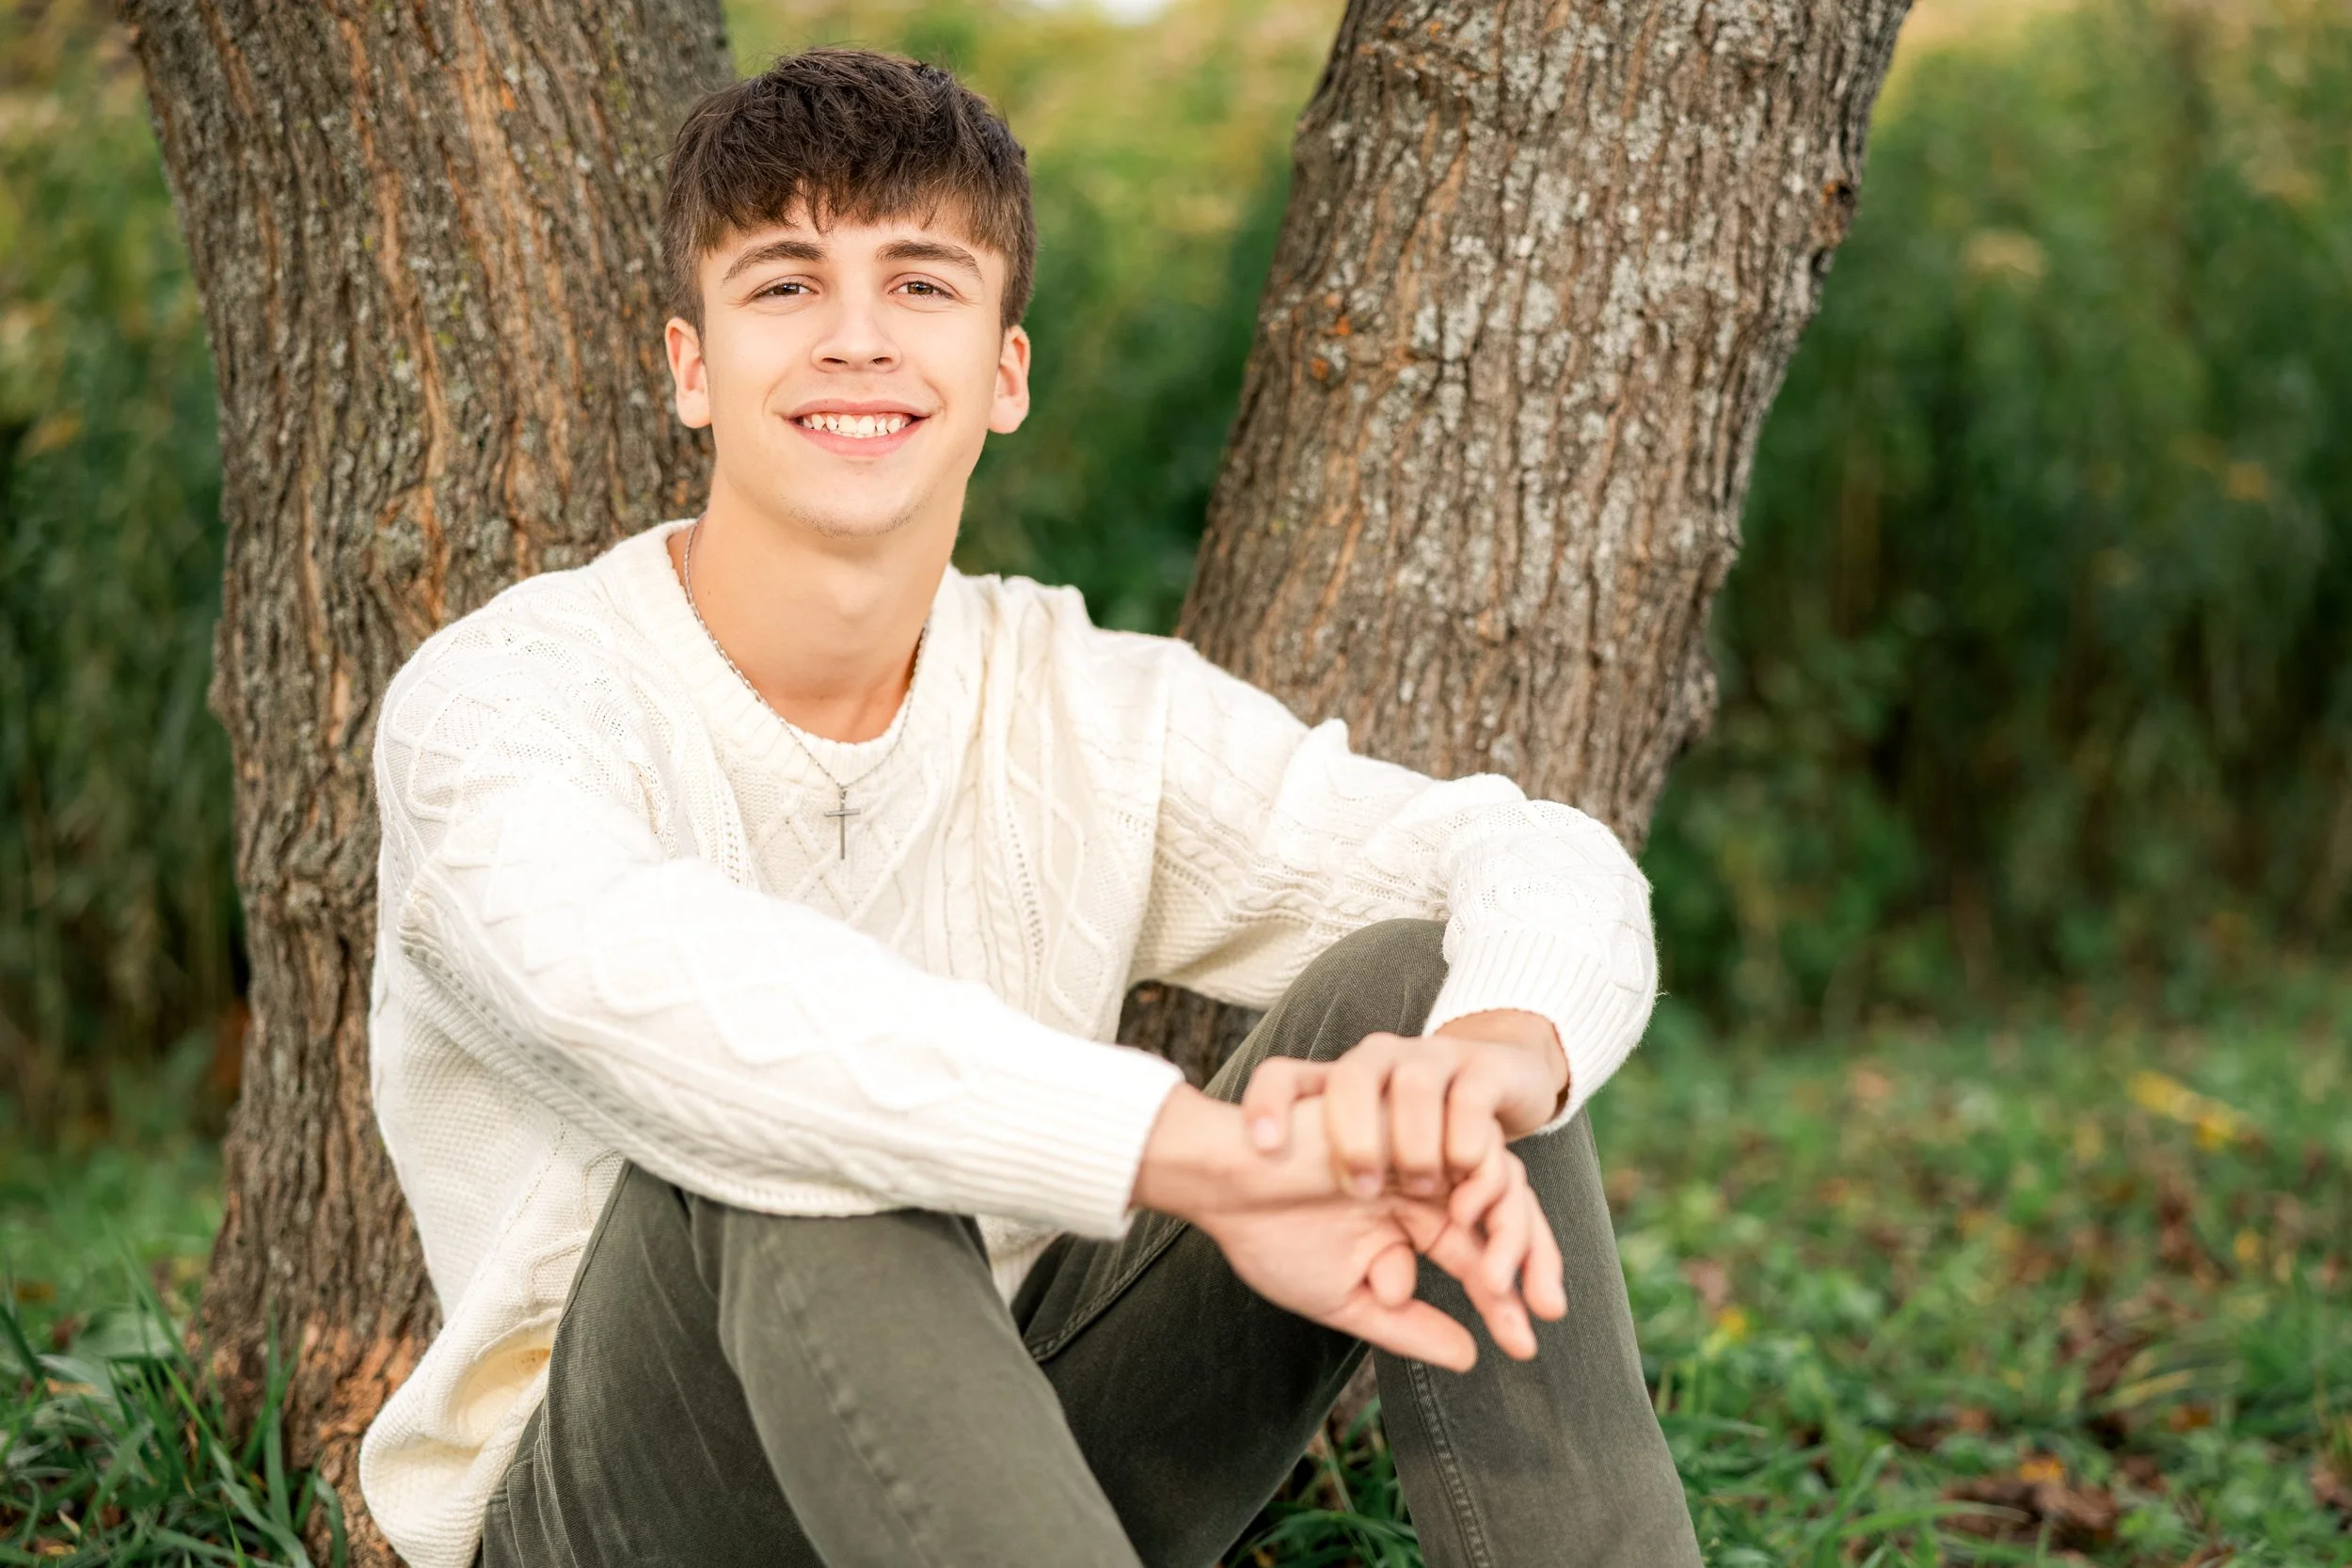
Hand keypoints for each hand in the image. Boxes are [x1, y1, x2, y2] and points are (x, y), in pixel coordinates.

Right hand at [1132, 1087, 1564, 1366]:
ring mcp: (1421, 1148)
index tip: (1522, 1347)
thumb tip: (1470, 1357)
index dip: (1506, 1301)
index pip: (1479, 1257)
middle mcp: (1426, 1184)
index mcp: (1412, 1222)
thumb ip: (1407, 1325)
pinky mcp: (1413, 1117)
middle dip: (1531, 1262)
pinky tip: (1463, 1220)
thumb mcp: (1347, 1297)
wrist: (1225, 1183)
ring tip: (1491, 1278)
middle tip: (1540, 1310)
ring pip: (1500, 1179)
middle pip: (1507, 1214)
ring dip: (1507, 1230)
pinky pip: (1473, 1142)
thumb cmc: (1270, 1238)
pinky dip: (1481, 1178)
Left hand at [1239, 1011, 1569, 1200]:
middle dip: (1353, 1136)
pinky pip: (1471, 1100)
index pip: (1283, 1076)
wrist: (1500, 1080)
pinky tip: (1462, 1175)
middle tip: (1362, 1189)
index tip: (1263, 1146)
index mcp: (1339, 1081)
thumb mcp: (1377, 1160)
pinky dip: (1466, 1143)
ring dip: (1413, 1142)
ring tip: (1419, 1189)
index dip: (1267, 1104)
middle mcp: (1380, 1061)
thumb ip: (1340, 1191)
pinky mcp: (1485, 1073)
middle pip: (1351, 1079)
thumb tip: (1323, 1253)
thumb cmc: (1422, 1132)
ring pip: (1413, 1084)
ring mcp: (1433, 1061)